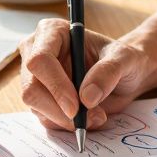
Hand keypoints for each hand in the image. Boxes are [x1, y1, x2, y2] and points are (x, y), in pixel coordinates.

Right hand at [17, 17, 151, 130]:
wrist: (125, 76)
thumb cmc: (122, 59)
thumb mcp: (124, 59)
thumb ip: (108, 72)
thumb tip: (86, 97)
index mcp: (53, 32)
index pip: (40, 60)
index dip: (55, 85)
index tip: (76, 107)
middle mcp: (37, 52)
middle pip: (31, 88)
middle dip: (59, 110)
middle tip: (89, 119)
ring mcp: (36, 77)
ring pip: (36, 107)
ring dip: (67, 120)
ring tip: (97, 115)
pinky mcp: (41, 99)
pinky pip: (46, 118)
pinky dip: (68, 125)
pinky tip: (89, 118)